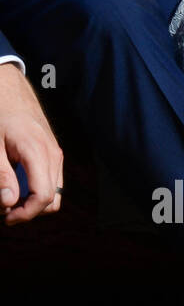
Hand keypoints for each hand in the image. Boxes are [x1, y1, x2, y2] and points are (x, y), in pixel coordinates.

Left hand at [0, 63, 63, 224]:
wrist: (9, 87)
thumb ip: (0, 174)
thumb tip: (8, 203)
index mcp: (38, 153)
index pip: (43, 196)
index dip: (26, 213)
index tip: (6, 218)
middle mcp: (53, 156)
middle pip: (52, 200)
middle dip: (29, 211)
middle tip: (4, 211)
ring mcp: (56, 155)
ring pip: (54, 193)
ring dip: (33, 202)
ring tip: (8, 198)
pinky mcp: (53, 153)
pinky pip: (51, 181)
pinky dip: (36, 190)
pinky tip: (16, 185)